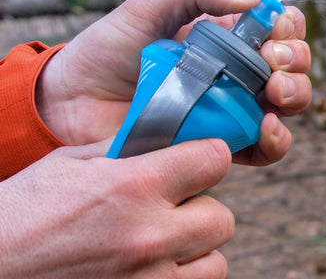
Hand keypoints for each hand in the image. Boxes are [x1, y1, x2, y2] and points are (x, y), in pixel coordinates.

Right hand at [0, 138, 233, 277]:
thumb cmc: (24, 213)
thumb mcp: (72, 163)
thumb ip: (127, 149)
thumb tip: (165, 139)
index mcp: (134, 186)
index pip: (214, 159)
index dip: (210, 155)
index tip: (200, 159)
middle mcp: (149, 237)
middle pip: (222, 217)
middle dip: (202, 207)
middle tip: (175, 205)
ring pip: (215, 262)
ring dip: (195, 249)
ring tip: (164, 240)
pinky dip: (180, 277)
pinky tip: (151, 265)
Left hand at [36, 0, 310, 164]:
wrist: (74, 102)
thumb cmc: (110, 49)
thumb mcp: (149, 6)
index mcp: (225, 34)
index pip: (277, 26)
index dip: (287, 26)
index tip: (273, 28)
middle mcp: (235, 70)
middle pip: (291, 64)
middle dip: (294, 59)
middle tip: (271, 61)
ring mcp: (231, 107)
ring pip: (287, 104)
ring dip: (295, 94)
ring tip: (272, 90)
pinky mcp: (220, 143)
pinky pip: (264, 147)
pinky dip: (277, 139)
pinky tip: (266, 126)